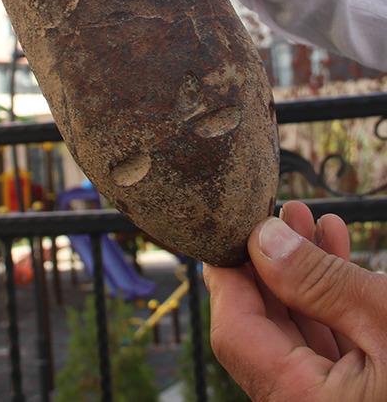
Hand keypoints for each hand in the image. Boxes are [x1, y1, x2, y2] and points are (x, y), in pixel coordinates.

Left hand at [204, 201, 386, 400]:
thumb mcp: (386, 319)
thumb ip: (322, 283)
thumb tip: (265, 240)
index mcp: (305, 401)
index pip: (233, 333)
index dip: (227, 275)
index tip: (225, 228)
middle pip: (264, 328)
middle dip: (269, 262)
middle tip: (274, 212)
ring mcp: (337, 398)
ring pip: (301, 329)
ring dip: (304, 270)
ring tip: (306, 217)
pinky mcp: (362, 389)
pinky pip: (333, 339)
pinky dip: (333, 296)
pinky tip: (336, 248)